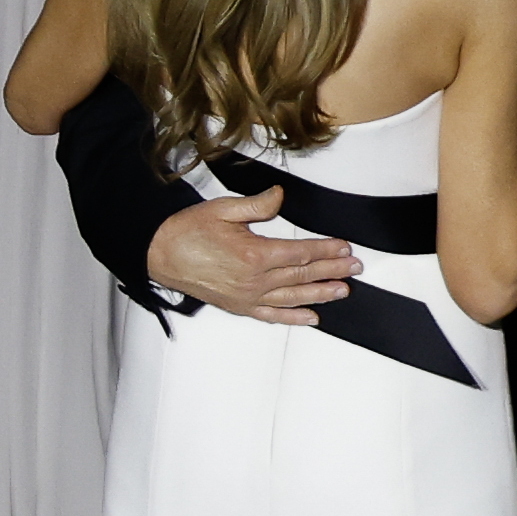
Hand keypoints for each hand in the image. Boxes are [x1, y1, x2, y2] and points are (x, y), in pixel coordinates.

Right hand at [146, 188, 360, 324]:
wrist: (161, 254)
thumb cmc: (189, 231)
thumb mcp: (224, 209)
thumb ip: (257, 205)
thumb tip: (280, 197)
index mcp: (254, 254)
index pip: (300, 252)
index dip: (326, 250)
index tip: (344, 248)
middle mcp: (254, 280)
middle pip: (302, 275)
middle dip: (332, 271)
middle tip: (355, 269)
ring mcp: (248, 297)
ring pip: (293, 296)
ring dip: (320, 294)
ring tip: (342, 291)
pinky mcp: (239, 307)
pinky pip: (272, 315)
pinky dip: (293, 317)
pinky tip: (311, 317)